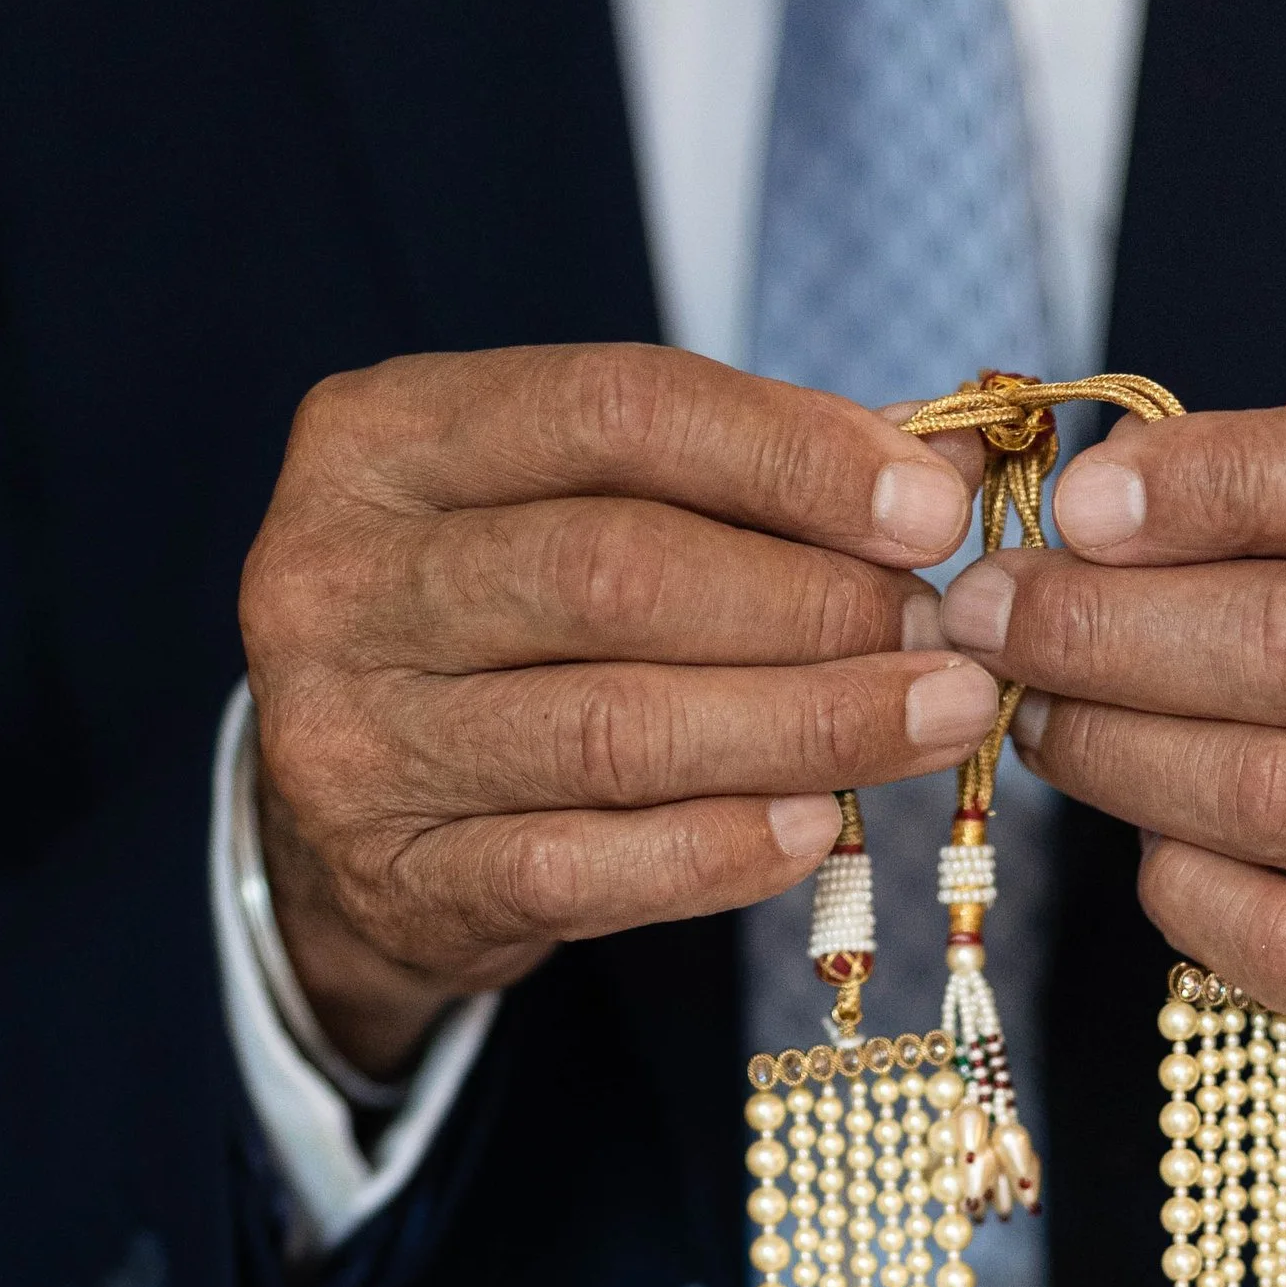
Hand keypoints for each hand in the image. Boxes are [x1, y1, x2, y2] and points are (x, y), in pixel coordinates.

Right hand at [238, 345, 994, 1077]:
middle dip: (810, 603)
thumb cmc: (495, 632)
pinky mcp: (401, 877)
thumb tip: (946, 464)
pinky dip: (722, 848)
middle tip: (939, 633)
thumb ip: (735, 477)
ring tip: (931, 719)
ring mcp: (357, 737)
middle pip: (617, 574)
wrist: (340, 823)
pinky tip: (819, 827)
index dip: (789, 456)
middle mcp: (339, 575)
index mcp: (384, 436)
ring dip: (803, 725)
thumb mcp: (575, 511)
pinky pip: (589, 867)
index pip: (611, 409)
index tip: (931, 508)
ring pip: (615, 729)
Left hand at [939, 389, 1285, 1178]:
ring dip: (1117, 750)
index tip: (1082, 504)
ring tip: (1037, 714)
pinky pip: (1280, 937)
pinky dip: (1180, 880)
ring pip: (1275, 795)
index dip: (1225, 477)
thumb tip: (1088, 519)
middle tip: (994, 618)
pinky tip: (1141, 838)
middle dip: (1113, 627)